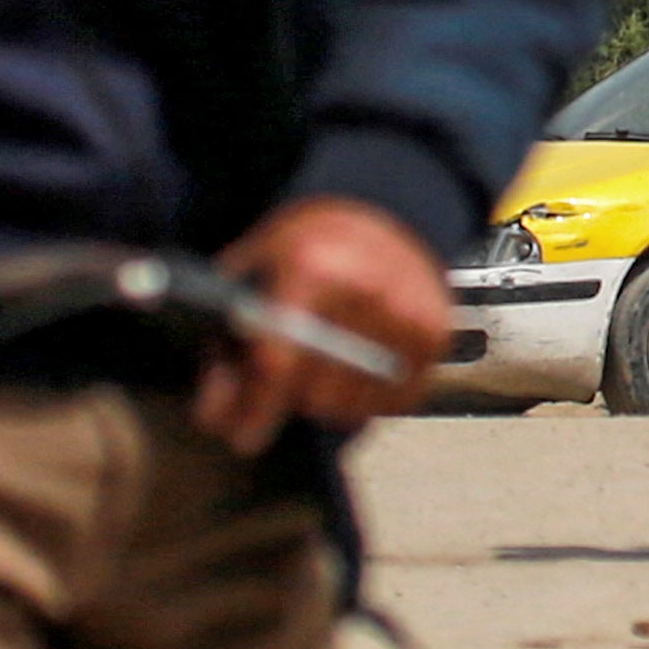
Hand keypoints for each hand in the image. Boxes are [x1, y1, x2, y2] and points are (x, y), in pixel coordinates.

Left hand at [194, 194, 447, 453]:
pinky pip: (392, 401)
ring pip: (353, 407)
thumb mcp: (254, 270)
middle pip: (314, 395)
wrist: (384, 212)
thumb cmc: (311, 243)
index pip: (278, 365)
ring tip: (323, 364)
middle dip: (290, 396)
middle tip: (286, 377)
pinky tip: (357, 366)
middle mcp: (366, 292)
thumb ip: (224, 339)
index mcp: (312, 269)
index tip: (242, 437)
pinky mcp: (434, 336)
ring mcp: (406, 316)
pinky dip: (369, 396)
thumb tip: (214, 414)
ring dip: (329, 399)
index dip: (255, 410)